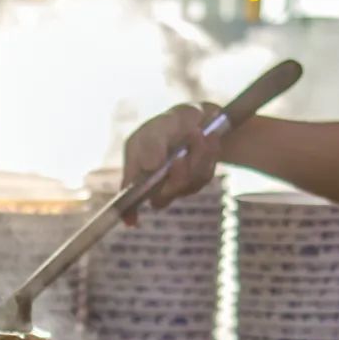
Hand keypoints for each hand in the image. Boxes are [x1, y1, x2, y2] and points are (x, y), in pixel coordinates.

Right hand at [122, 102, 220, 219]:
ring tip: (199, 133)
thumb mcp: (159, 127)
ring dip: (196, 157)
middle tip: (181, 155)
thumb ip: (152, 144)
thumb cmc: (170, 124)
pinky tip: (210, 138)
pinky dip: (209, 155)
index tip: (132, 220)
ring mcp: (177, 184)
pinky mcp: (197, 182)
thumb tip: (151, 165)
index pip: (128, 195)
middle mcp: (155, 183)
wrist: (199, 119)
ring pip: (188, 184)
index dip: (128, 210)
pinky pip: (204, 176)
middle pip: (162, 197)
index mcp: (136, 169)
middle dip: (176, 176)